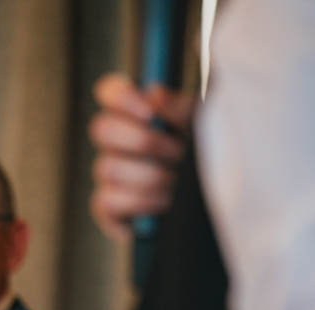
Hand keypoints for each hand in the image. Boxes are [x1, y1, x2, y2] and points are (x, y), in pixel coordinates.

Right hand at [88, 73, 194, 241]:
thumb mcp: (205, 131)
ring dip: (150, 176)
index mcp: (137, 115)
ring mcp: (109, 175)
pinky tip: (163, 207)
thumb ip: (182, 109)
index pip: (109, 92)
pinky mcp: (108, 208)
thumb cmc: (210, 164)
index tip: (150, 111)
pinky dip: (140, 203)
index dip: (121, 97)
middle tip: (177, 152)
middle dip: (143, 141)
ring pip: (109, 167)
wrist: (214, 213)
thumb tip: (155, 95)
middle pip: (101, 128)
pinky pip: (108, 200)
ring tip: (179, 185)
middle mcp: (117, 143)